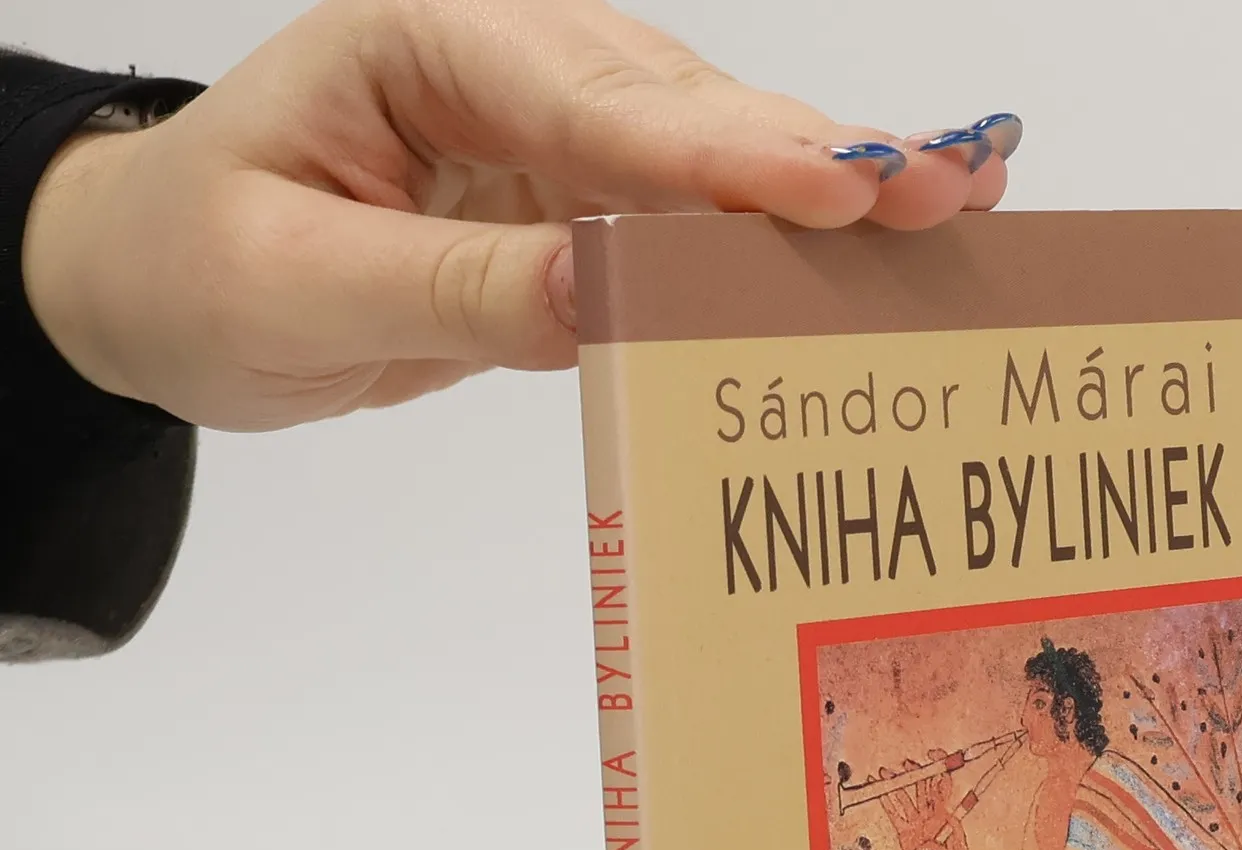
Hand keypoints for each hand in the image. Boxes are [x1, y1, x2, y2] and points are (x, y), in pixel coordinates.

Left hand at [21, 0, 1017, 429]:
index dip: (721, 152)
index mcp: (426, 44)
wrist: (166, 282)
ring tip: (960, 202)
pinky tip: (871, 244)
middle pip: (686, 112)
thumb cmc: (199, 265)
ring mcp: (556, 131)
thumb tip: (604, 298)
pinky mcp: (581, 201)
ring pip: (712, 159)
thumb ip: (454, 289)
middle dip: (821, 155)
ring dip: (829, 191)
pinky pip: (692, 224)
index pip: (592, 100)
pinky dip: (779, 246)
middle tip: (951, 185)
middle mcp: (511, 65)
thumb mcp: (296, 287)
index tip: (836, 187)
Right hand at [878, 756, 958, 849]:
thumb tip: (947, 818)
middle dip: (914, 773)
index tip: (934, 756)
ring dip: (895, 785)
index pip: (943, 785)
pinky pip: (893, 814)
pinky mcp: (904, 832)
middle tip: (906, 764)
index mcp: (944, 812)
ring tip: (884, 773)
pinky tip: (878, 790)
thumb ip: (953, 834)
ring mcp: (916, 821)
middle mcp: (929, 814)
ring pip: (904, 798)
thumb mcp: (959, 847)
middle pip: (921, 787)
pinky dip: (885, 802)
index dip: (939, 769)